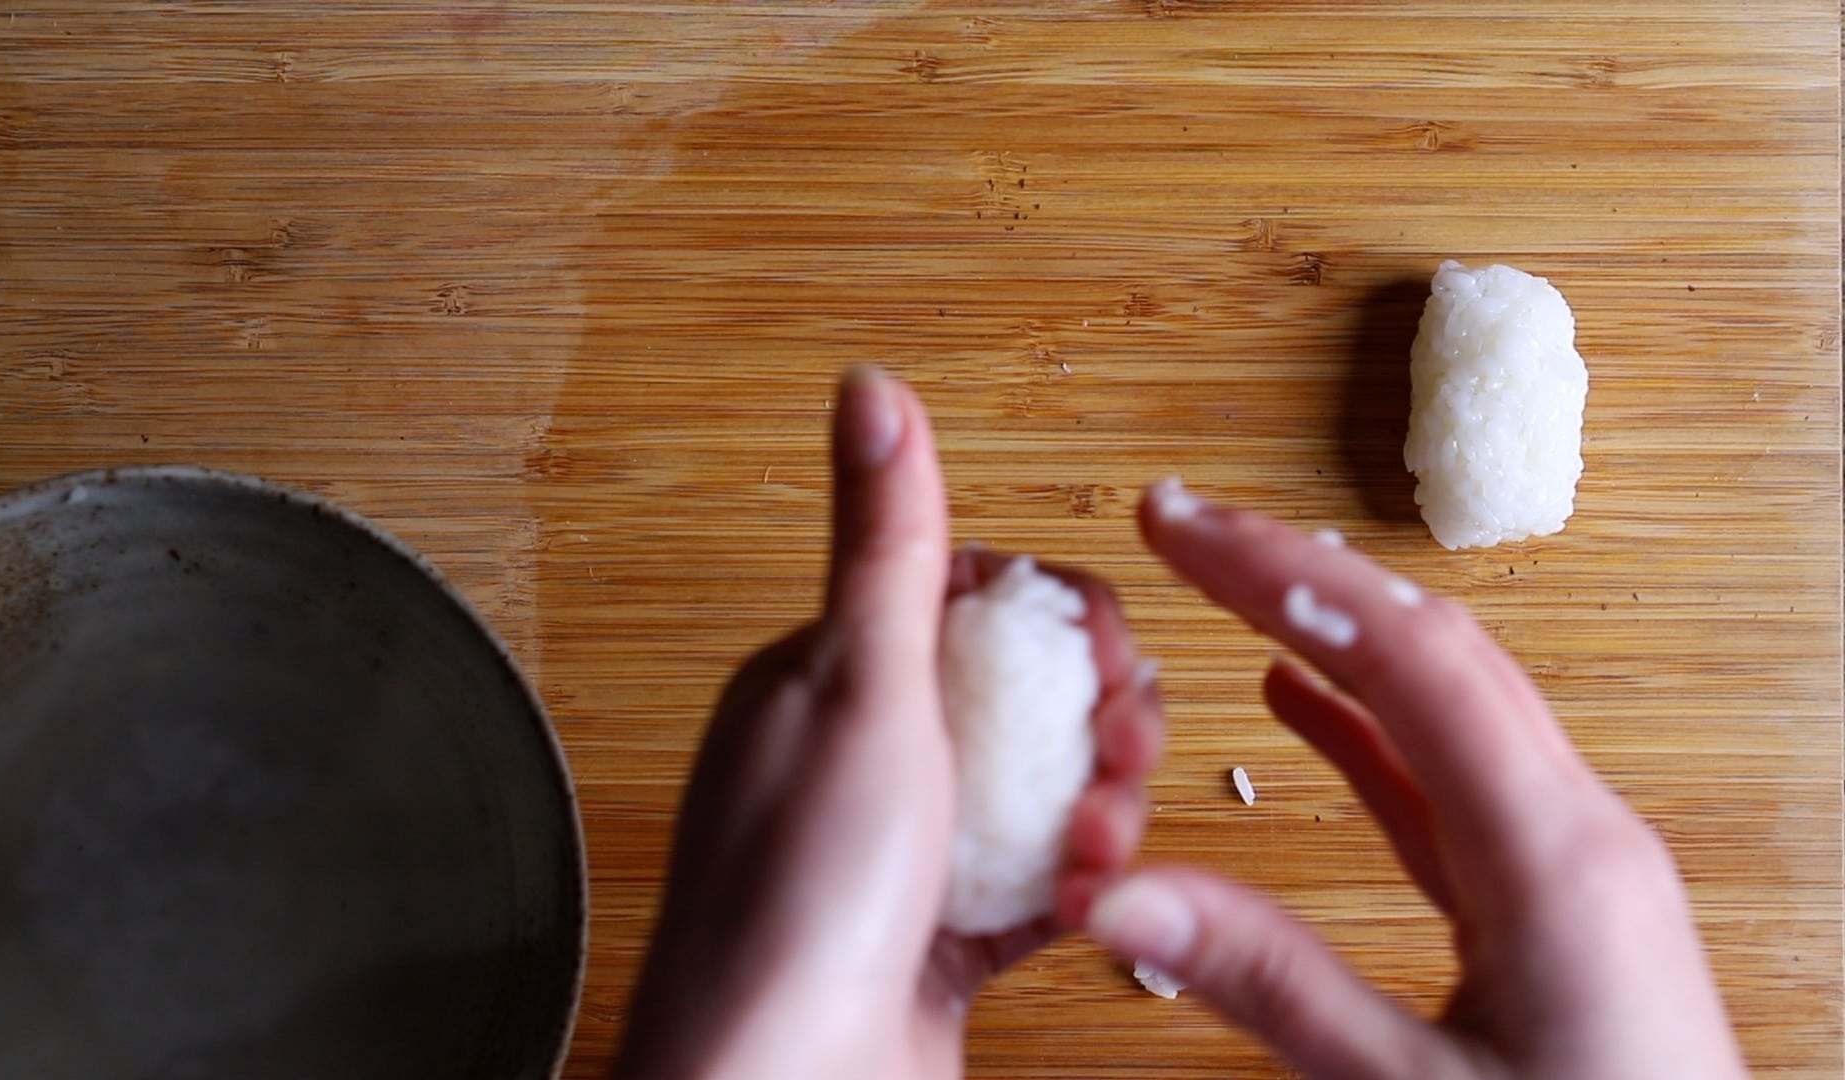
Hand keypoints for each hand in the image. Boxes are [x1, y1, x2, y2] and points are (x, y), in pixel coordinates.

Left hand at [613, 368, 1161, 1079]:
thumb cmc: (794, 900)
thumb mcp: (861, 686)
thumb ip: (885, 542)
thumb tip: (871, 391)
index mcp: (820, 679)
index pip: (968, 598)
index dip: (1056, 620)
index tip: (1102, 656)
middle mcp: (857, 759)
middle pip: (1022, 696)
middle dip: (1091, 723)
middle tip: (1112, 760)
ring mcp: (899, 851)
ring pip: (1040, 791)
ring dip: (1093, 811)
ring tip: (1091, 849)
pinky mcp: (936, 936)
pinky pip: (1034, 884)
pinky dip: (1072, 889)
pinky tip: (1079, 902)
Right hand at [1065, 479, 1744, 1079]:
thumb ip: (1270, 986)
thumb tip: (1116, 899)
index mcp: (1556, 858)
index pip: (1405, 658)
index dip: (1279, 575)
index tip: (1178, 526)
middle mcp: (1576, 833)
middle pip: (1430, 646)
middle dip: (1296, 569)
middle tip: (1184, 523)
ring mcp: (1570, 861)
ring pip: (1444, 696)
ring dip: (1330, 629)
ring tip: (1227, 580)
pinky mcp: (1551, 900)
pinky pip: (1449, 775)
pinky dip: (1365, 721)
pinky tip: (1298, 696)